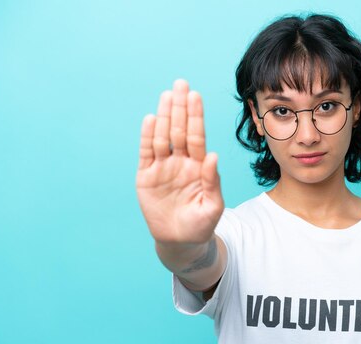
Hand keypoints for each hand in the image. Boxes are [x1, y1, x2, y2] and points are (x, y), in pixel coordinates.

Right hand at [136, 79, 223, 244]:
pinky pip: (147, 153)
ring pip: (163, 136)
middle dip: (180, 107)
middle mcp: (181, 162)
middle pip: (179, 129)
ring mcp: (163, 167)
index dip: (196, 116)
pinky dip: (147, 136)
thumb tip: (213, 156)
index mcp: (199, 166)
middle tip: (180, 83)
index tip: (195, 96)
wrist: (181, 242)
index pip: (196, 136)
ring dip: (164, 116)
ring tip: (166, 95)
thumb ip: (213, 181)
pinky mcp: (146, 177)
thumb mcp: (213, 206)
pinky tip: (149, 119)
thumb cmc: (201, 224)